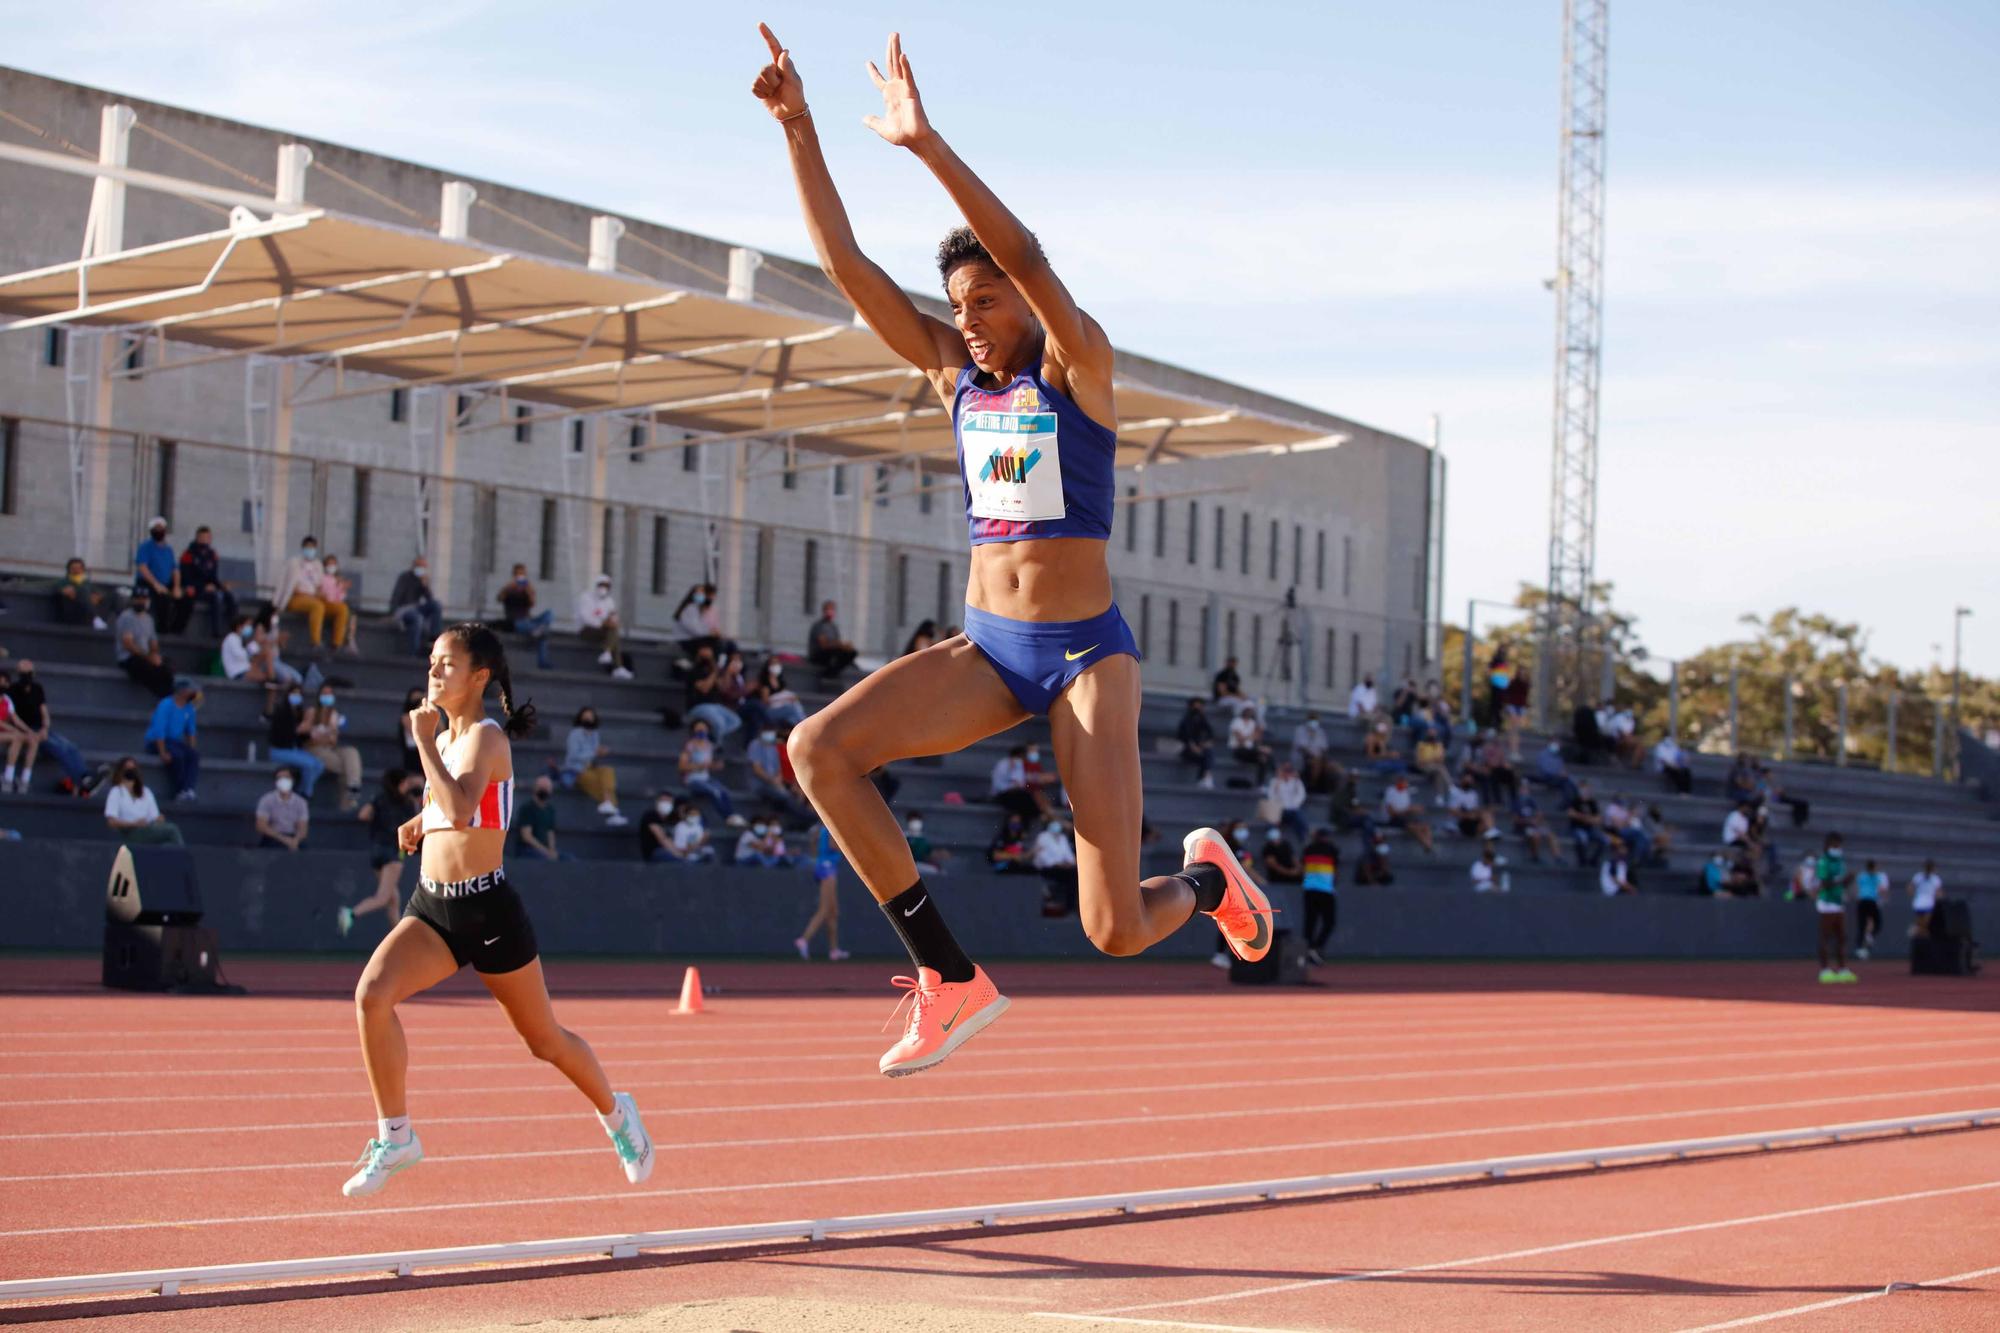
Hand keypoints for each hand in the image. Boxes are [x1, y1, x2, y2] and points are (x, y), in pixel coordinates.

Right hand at [398, 818, 422, 854]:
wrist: (427, 817)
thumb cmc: (423, 824)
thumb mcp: (418, 834)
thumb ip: (413, 843)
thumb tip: (409, 854)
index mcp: (402, 830)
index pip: (402, 844)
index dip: (408, 847)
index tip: (416, 848)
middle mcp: (401, 832)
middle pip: (402, 846)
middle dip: (409, 847)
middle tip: (416, 847)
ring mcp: (403, 834)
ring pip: (404, 845)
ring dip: (410, 845)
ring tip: (417, 840)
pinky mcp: (407, 835)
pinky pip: (407, 843)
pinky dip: (411, 844)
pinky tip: (416, 839)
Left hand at [407, 697, 441, 746]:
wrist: (425, 739)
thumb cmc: (428, 729)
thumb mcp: (430, 718)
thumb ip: (428, 708)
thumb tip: (424, 698)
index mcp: (437, 712)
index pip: (430, 704)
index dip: (427, 713)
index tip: (429, 720)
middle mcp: (431, 711)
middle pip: (422, 707)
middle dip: (421, 715)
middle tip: (425, 724)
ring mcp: (423, 712)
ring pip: (417, 710)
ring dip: (417, 717)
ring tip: (421, 724)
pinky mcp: (416, 714)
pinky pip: (412, 712)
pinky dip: (412, 717)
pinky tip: (416, 723)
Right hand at [752, 22, 806, 120]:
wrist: (790, 113)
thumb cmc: (795, 96)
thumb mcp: (794, 82)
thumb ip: (787, 68)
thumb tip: (785, 51)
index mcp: (782, 64)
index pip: (773, 47)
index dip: (767, 35)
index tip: (760, 24)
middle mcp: (772, 68)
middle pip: (765, 68)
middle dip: (773, 80)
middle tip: (780, 87)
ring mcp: (764, 77)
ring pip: (759, 78)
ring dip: (768, 88)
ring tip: (775, 92)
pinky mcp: (758, 87)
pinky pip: (754, 87)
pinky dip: (762, 93)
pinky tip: (768, 96)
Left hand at [863, 32, 932, 146]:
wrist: (914, 140)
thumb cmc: (902, 135)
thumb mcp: (882, 128)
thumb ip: (873, 122)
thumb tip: (864, 119)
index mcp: (889, 96)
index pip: (879, 80)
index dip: (873, 72)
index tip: (868, 62)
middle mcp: (897, 89)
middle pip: (891, 65)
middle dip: (890, 49)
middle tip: (892, 34)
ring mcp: (904, 88)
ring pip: (899, 65)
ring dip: (896, 49)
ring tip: (895, 35)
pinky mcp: (912, 92)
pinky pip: (908, 76)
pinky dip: (905, 66)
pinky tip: (902, 55)